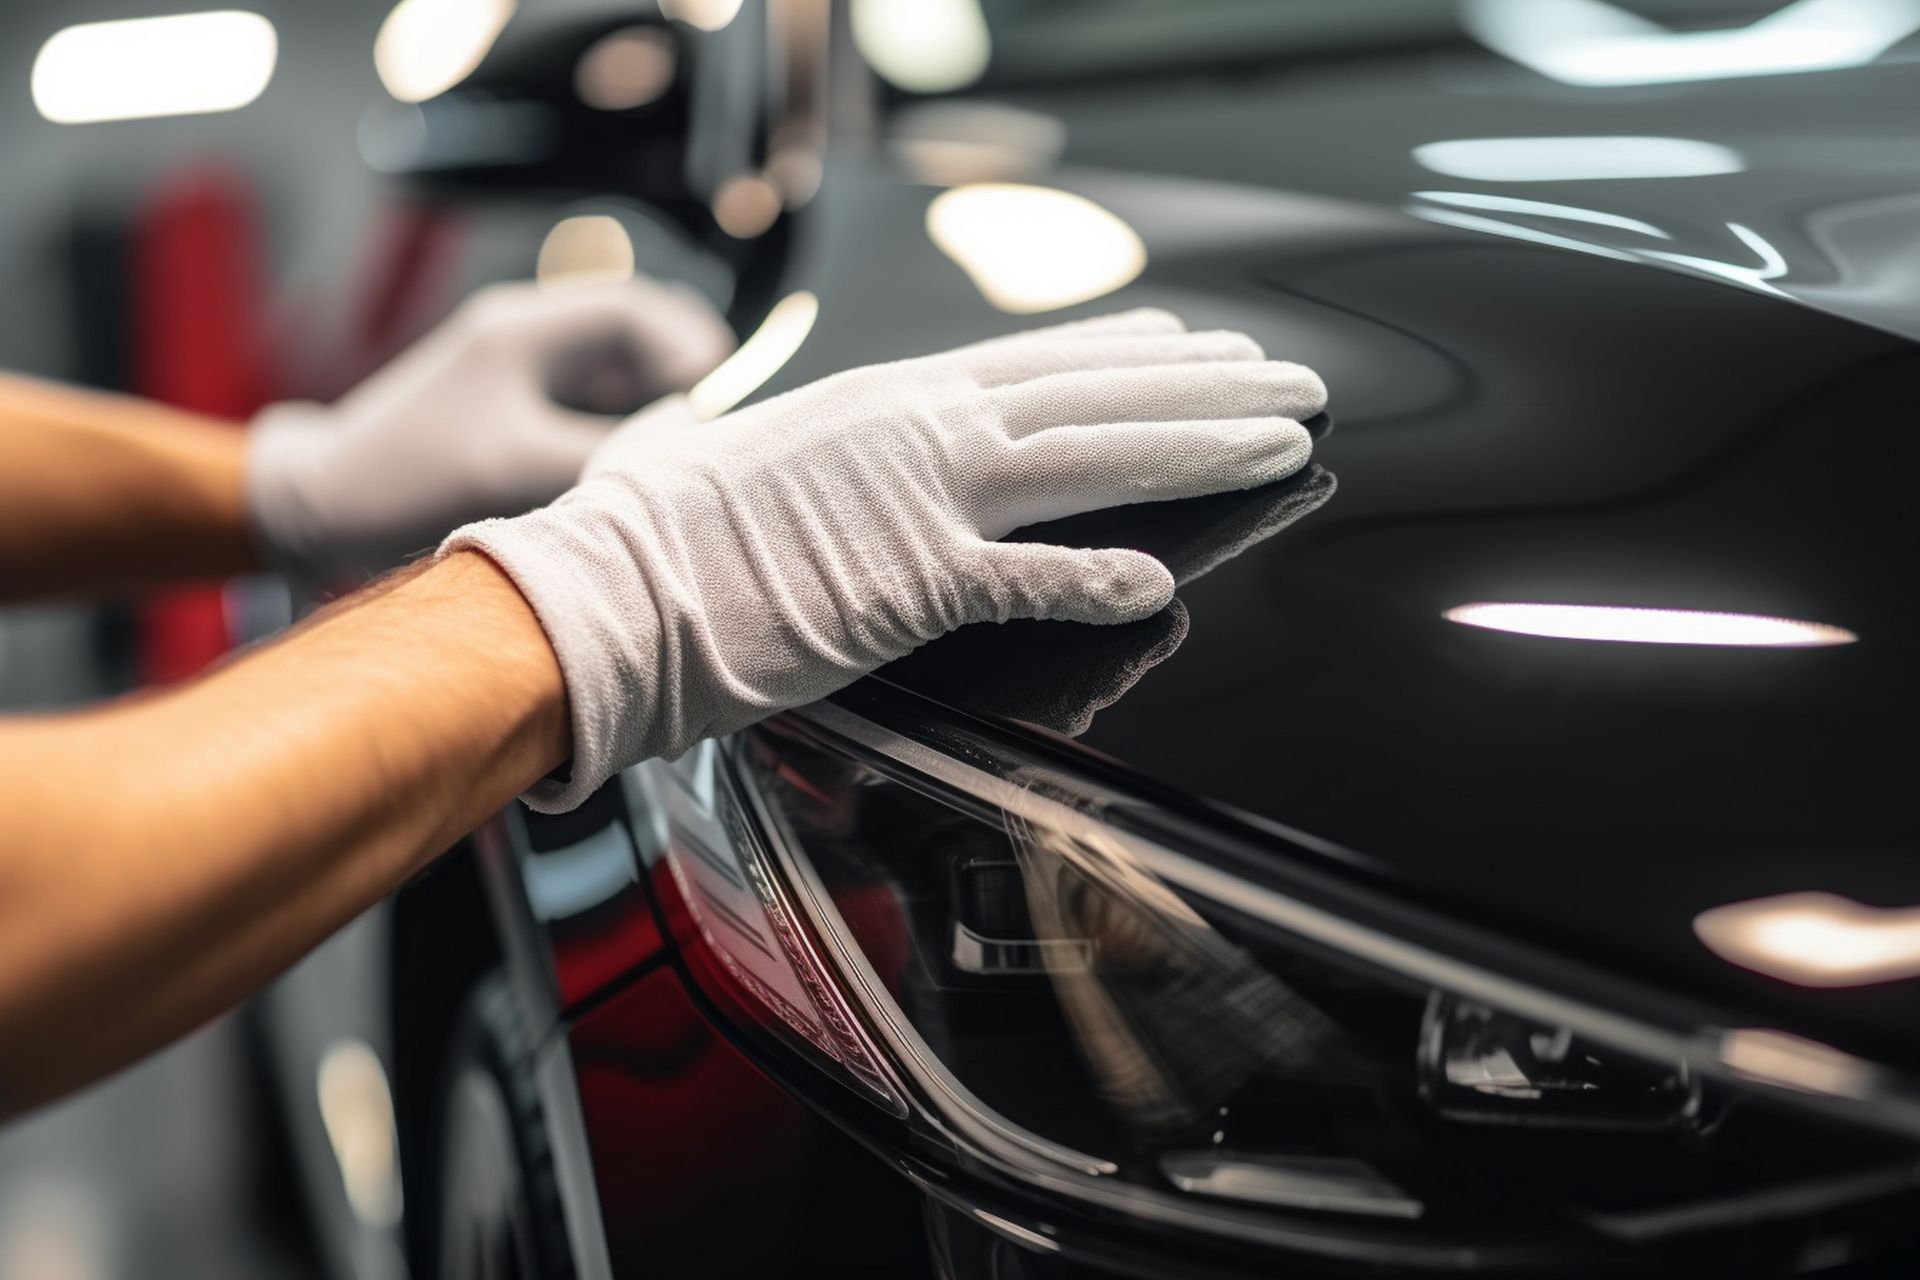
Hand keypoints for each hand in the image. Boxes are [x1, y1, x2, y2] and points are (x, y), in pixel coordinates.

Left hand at [248, 277, 733, 574]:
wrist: (321, 504)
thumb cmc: (407, 478)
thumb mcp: (517, 469)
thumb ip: (609, 452)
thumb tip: (690, 448)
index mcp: (524, 328)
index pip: (638, 310)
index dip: (690, 349)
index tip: (719, 404)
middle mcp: (528, 337)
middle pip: (639, 337)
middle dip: (683, 380)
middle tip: (714, 434)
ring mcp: (521, 373)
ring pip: (619, 376)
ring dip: (655, 410)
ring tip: (677, 457)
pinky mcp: (515, 410)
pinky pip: (593, 408)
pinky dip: (623, 433)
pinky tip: (633, 472)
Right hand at [445, 308, 1326, 811]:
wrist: (602, 591)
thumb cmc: (654, 535)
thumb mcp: (721, 457)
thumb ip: (760, 445)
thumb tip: (722, 434)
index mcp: (889, 400)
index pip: (1039, 365)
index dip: (1134, 356)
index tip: (1202, 345)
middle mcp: (922, 431)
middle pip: (1095, 399)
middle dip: (1208, 390)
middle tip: (1297, 383)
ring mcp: (923, 501)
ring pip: (1092, 462)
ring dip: (1199, 452)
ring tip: (1287, 443)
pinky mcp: (910, 584)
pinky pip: (1025, 582)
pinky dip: (1096, 584)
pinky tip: (1163, 585)